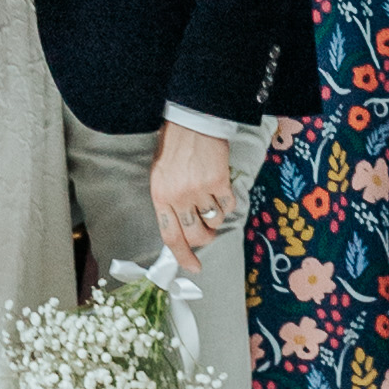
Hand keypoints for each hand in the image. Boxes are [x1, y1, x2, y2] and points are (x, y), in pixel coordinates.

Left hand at [149, 120, 237, 265]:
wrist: (191, 121)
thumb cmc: (173, 148)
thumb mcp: (160, 177)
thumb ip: (168, 203)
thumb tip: (181, 231)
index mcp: (160, 196)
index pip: (171, 237)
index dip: (183, 256)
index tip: (193, 267)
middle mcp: (178, 197)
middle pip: (195, 235)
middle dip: (204, 239)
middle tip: (207, 231)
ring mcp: (199, 190)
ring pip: (214, 221)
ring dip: (216, 217)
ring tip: (211, 199)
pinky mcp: (219, 182)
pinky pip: (228, 206)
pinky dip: (227, 203)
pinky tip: (221, 189)